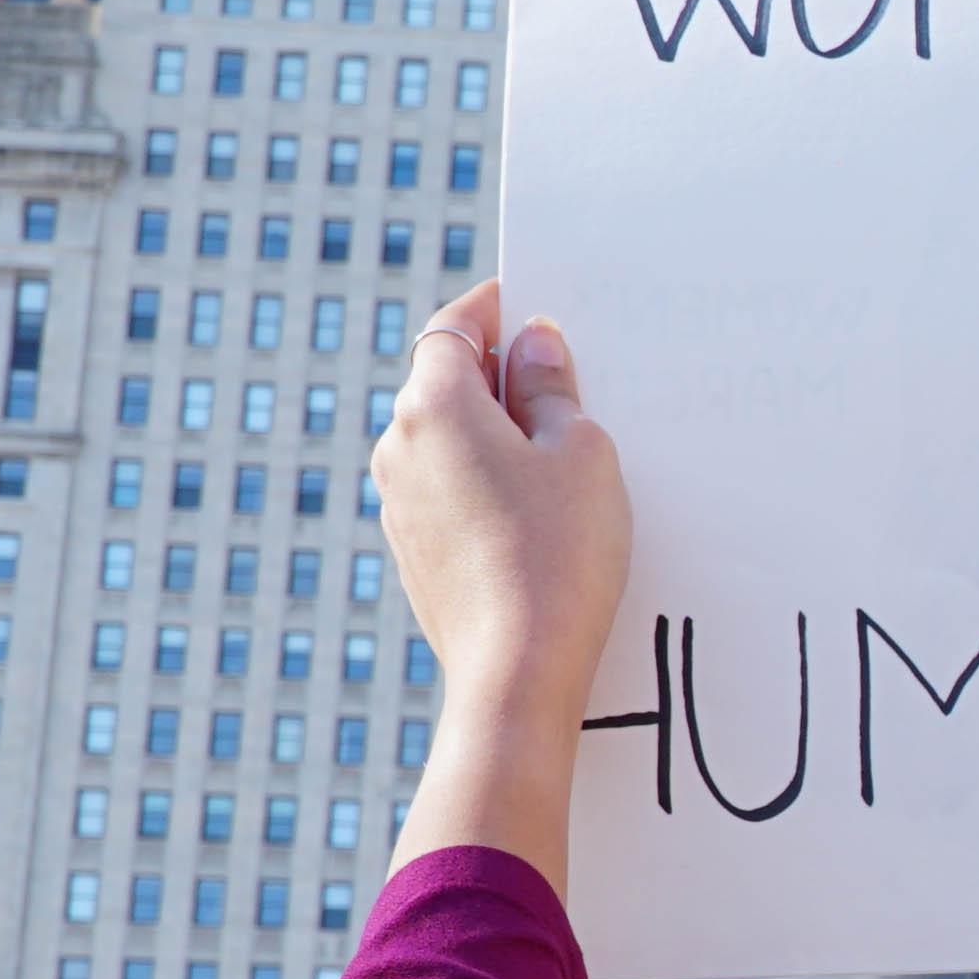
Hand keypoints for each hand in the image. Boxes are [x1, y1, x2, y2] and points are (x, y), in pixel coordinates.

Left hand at [376, 280, 627, 889]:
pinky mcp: (413, 551)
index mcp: (433, 404)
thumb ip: (551, 388)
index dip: (496, 309)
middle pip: (445, 382)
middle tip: (569, 382)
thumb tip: (532, 347)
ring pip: (447, 440)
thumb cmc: (559, 555)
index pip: (454, 326)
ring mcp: (398, 503)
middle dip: (501, 374)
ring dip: (495, 433)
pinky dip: (485, 483)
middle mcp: (398, 446)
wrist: (516, 674)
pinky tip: (539, 512)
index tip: (534, 304)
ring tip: (564, 457)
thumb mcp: (581, 453)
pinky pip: (449, 491)